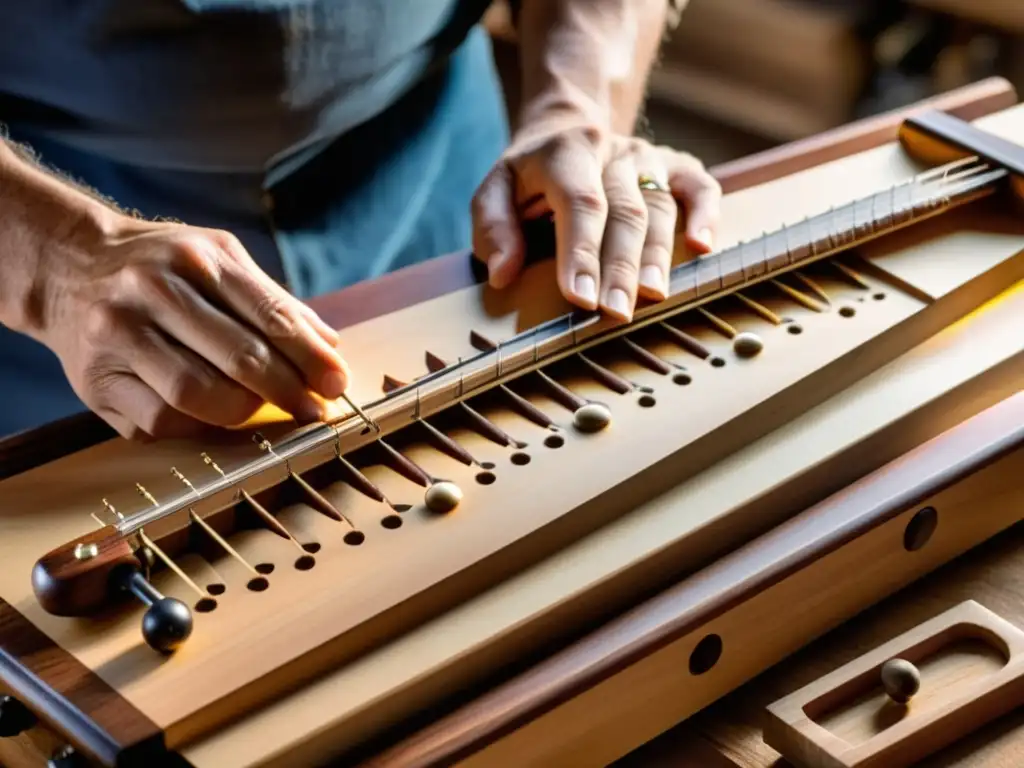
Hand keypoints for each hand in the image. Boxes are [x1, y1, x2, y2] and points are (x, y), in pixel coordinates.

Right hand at [35, 215, 348, 440]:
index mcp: (195, 258)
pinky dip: (198, 427)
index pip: (269, 315)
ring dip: (243, 413)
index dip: (310, 357)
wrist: (67, 265)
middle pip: (238, 358)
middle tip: (313, 409)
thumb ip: (273, 301)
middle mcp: (152, 292)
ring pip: (196, 394)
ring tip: (264, 410)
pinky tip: (215, 418)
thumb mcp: (217, 258)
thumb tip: (330, 346)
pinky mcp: (94, 381)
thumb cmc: (159, 265)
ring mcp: (118, 337)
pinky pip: (159, 420)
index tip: (336, 383)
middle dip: (287, 391)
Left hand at [471, 118, 720, 321]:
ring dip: (657, 255)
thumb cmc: (529, 176)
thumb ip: (494, 228)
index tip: (581, 297)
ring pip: (660, 207)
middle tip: (616, 312)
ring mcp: (648, 158)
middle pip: (625, 211)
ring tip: (653, 295)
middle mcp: (613, 152)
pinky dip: (706, 214)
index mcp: (567, 152)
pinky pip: (699, 186)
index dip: (581, 251)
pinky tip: (702, 246)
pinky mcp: (674, 166)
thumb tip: (503, 272)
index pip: (580, 203)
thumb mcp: (495, 190)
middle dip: (620, 266)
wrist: (567, 129)